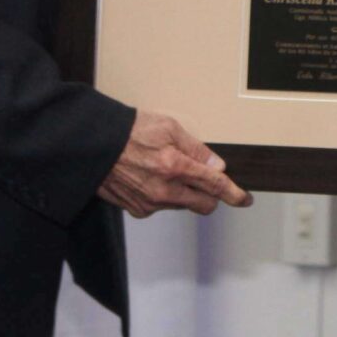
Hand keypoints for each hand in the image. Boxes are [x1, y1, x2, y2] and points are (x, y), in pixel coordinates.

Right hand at [96, 111, 250, 217]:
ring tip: (166, 169)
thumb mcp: (168, 126)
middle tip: (204, 180)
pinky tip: (150, 177)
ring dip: (184, 193)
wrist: (92, 145)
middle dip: (210, 195)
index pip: (215, 186)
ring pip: (182, 205)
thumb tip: (216, 166)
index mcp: (174, 166)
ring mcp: (150, 203)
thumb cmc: (128, 131)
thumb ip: (196, 149)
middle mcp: (164, 190)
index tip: (244, 199)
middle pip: (203, 205)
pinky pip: (161, 206)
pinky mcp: (137, 209)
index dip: (234, 194)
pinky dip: (164, 195)